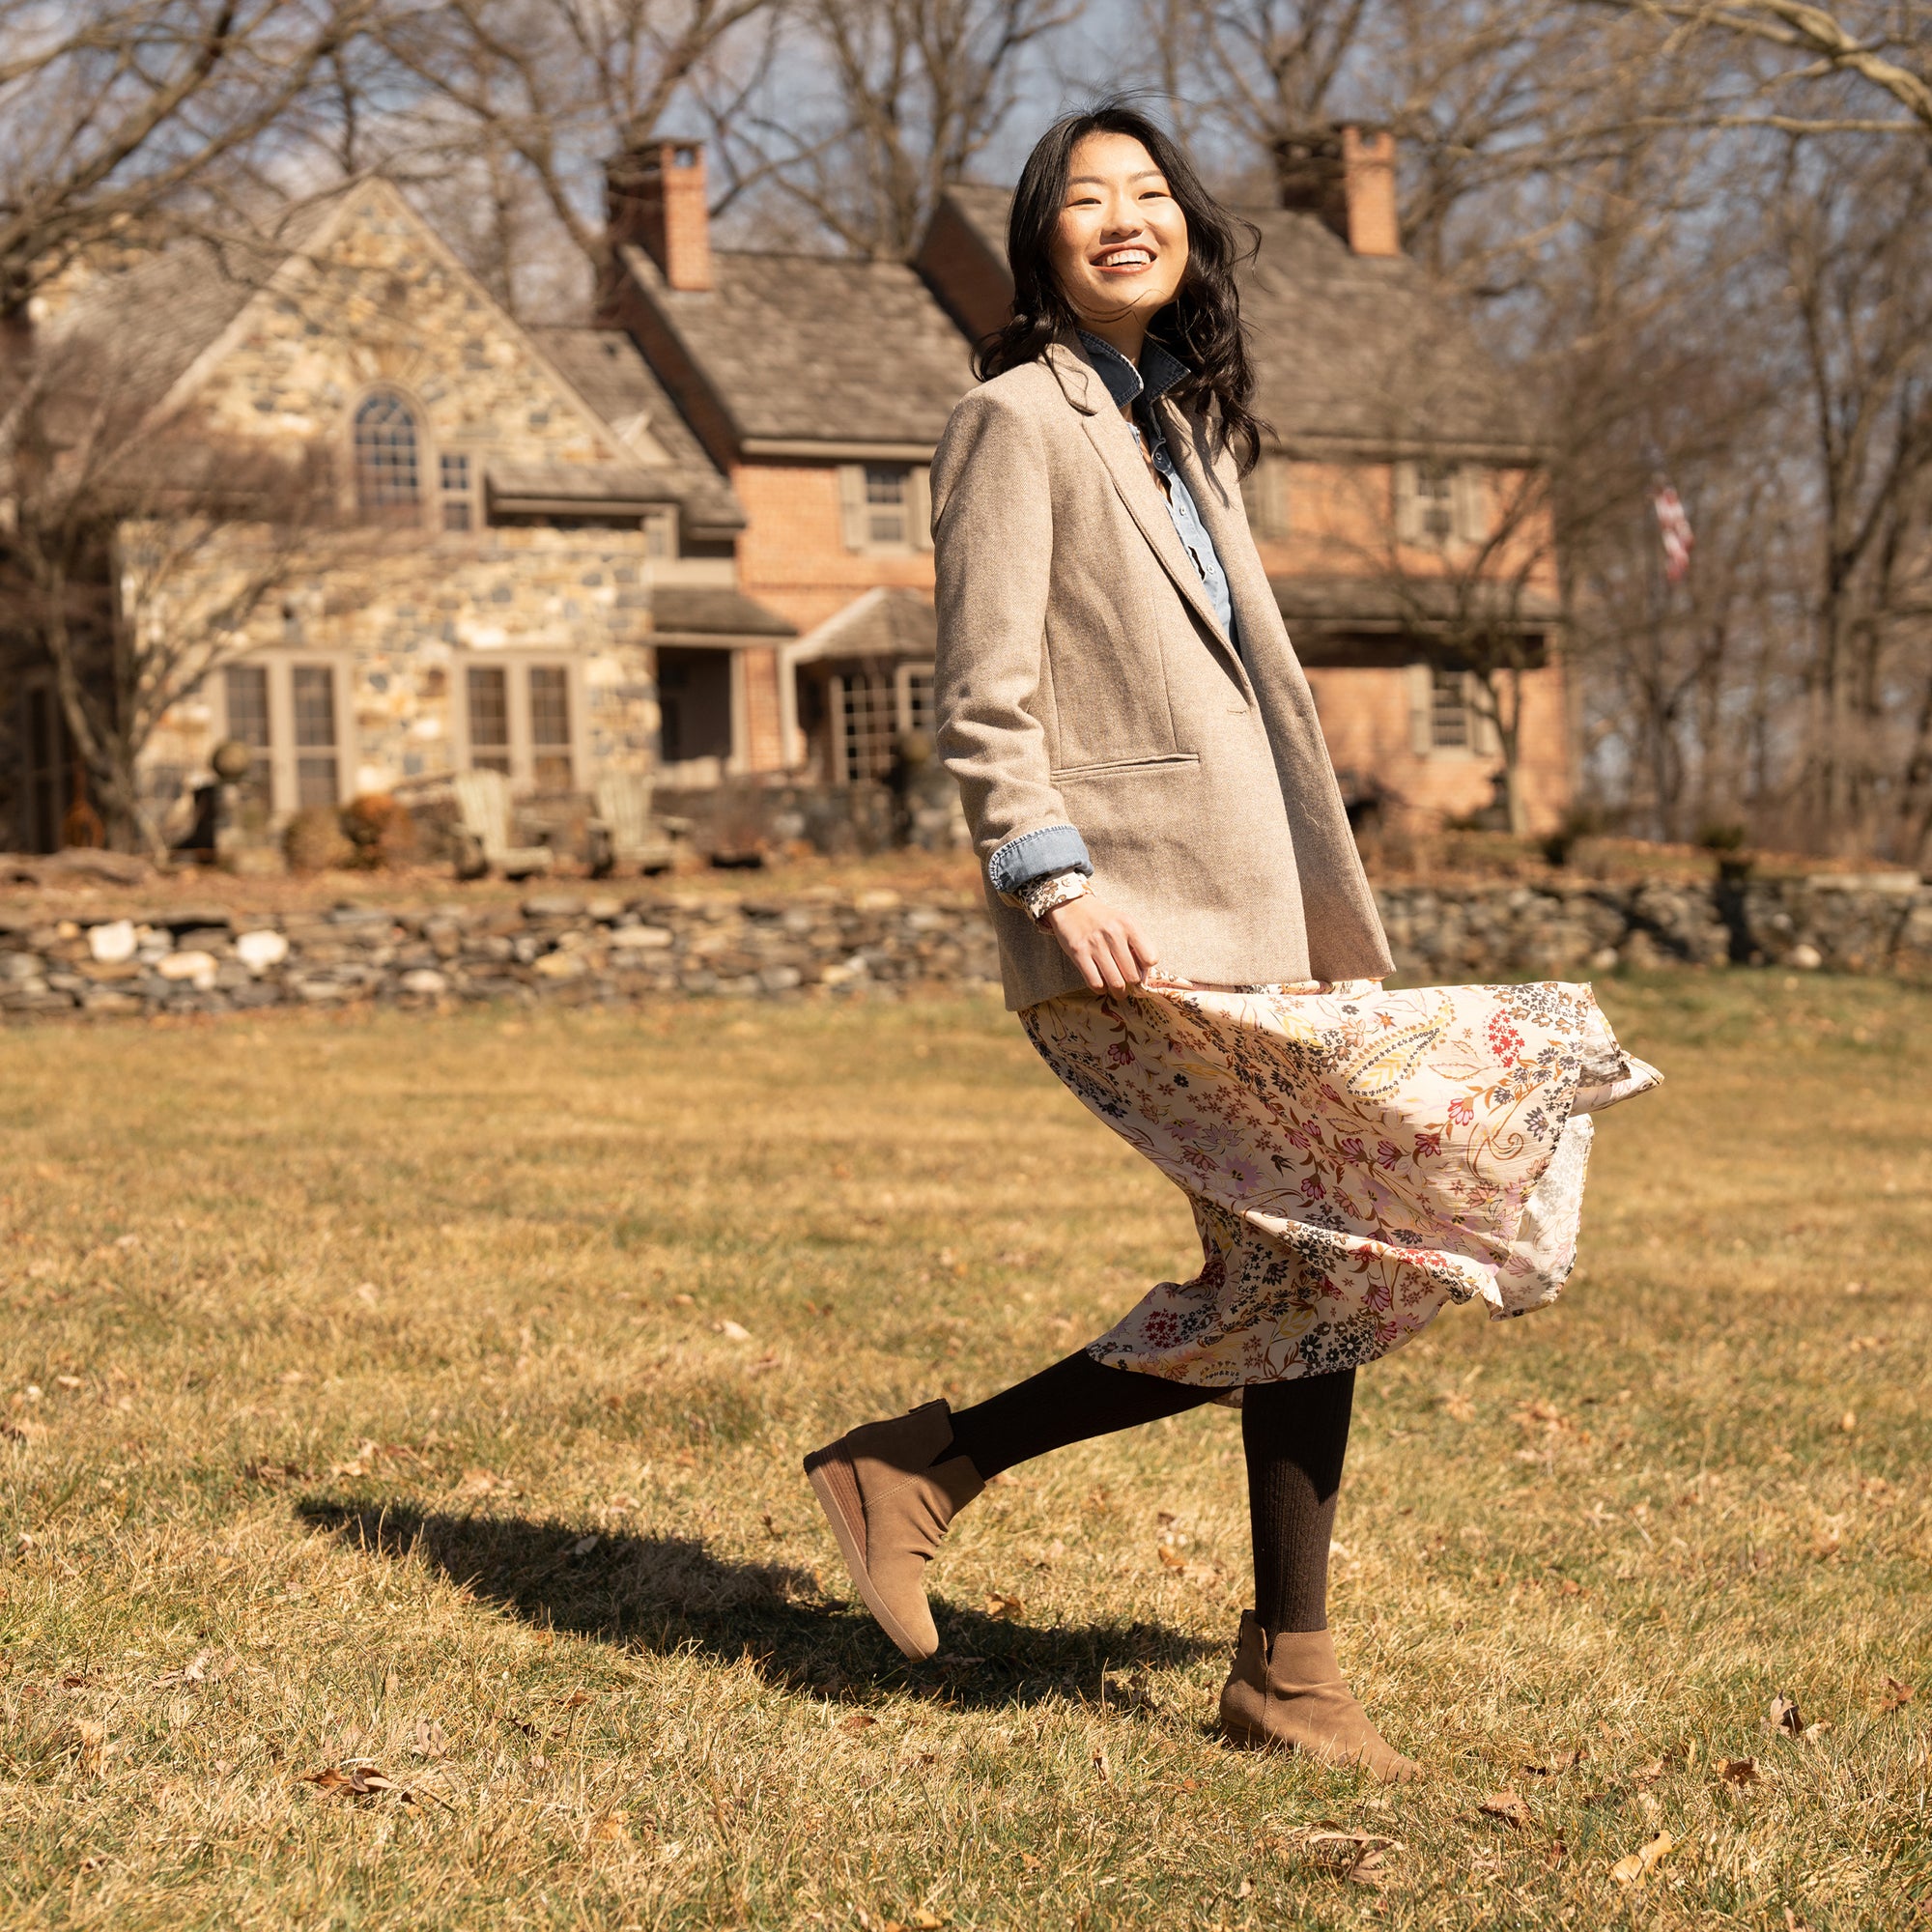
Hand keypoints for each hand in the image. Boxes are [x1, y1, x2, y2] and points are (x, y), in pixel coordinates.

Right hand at [1042, 891, 1156, 990]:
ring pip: (1116, 983)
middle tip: (1128, 985)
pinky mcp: (1078, 953)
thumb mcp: (1124, 923)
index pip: (1150, 958)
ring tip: (1118, 991)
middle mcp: (1113, 934)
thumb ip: (1136, 944)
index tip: (1139, 969)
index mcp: (1129, 925)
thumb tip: (1144, 974)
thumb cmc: (1103, 919)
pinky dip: (1101, 989)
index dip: (1146, 968)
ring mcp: (1095, 944)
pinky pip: (1095, 983)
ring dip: (1119, 992)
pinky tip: (1102, 985)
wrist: (1072, 906)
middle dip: (1132, 985)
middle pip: (1133, 975)